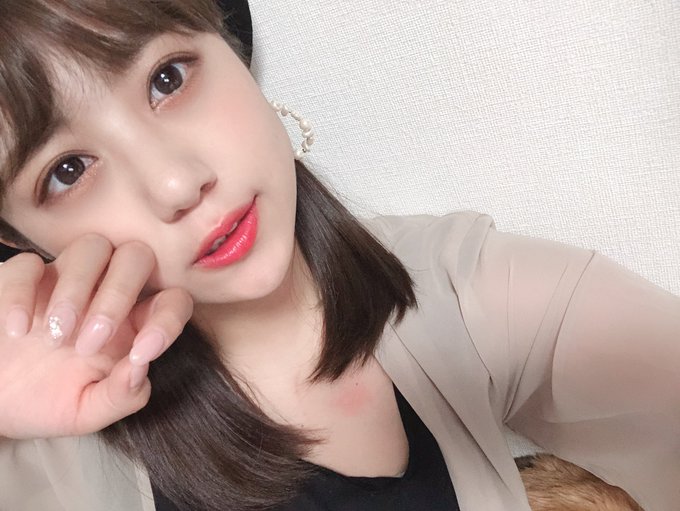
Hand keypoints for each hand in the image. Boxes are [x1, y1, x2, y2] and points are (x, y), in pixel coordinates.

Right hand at [0, 234, 192, 439]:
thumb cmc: (48, 402)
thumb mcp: (88, 411)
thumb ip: (122, 396)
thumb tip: (140, 368)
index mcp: (134, 323)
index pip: (173, 299)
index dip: (169, 320)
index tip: (141, 354)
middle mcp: (107, 292)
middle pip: (137, 257)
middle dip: (118, 297)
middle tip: (88, 345)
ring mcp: (66, 279)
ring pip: (93, 246)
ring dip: (77, 290)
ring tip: (55, 336)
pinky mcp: (25, 278)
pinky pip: (31, 262)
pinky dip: (24, 292)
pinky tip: (17, 330)